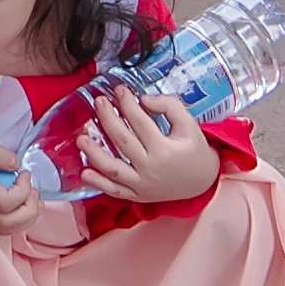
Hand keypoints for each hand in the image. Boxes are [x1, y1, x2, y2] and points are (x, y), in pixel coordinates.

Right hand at [0, 129, 37, 228]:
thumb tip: (17, 166)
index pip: (6, 203)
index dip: (23, 190)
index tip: (24, 173)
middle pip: (9, 223)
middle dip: (30, 208)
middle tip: (33, 187)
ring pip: (8, 229)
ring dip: (28, 216)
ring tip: (33, 196)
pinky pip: (4, 225)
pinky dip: (21, 219)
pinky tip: (25, 202)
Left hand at [76, 80, 217, 205]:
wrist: (203, 182)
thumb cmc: (195, 150)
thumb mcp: (190, 124)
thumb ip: (170, 106)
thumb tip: (144, 100)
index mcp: (164, 149)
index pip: (139, 122)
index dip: (127, 103)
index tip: (120, 90)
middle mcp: (150, 168)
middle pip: (122, 140)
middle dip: (108, 118)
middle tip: (98, 101)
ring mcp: (142, 184)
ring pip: (113, 168)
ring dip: (94, 153)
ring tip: (81, 138)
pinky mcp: (138, 195)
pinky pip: (114, 191)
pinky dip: (99, 183)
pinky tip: (85, 172)